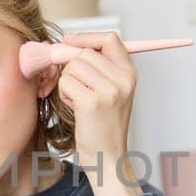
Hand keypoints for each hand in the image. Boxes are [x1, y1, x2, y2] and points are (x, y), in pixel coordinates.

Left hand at [52, 32, 142, 195]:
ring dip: (68, 83)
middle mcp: (124, 80)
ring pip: (72, 67)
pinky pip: (66, 82)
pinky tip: (76, 109)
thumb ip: (98, 68)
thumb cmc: (103, 126)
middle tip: (77, 88)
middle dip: (72, 67)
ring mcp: (110, 91)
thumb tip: (68, 43)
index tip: (70, 41)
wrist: (108, 158)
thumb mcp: (111, 92)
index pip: (110, 39)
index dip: (87, 37)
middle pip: (85, 53)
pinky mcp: (92, 102)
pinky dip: (65, 94)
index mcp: (130, 74)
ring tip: (79, 101)